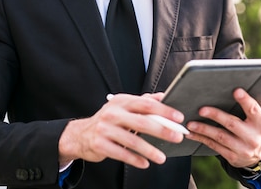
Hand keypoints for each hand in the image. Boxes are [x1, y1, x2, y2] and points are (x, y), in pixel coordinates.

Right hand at [58, 93, 185, 168]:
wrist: (81, 134)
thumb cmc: (109, 120)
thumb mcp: (123, 107)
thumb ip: (143, 102)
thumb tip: (164, 96)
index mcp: (121, 101)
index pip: (146, 104)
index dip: (164, 110)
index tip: (178, 118)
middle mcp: (113, 113)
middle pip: (142, 122)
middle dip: (162, 130)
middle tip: (177, 137)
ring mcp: (105, 129)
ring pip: (133, 141)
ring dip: (150, 150)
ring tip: (162, 158)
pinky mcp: (100, 145)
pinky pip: (122, 154)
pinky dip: (135, 159)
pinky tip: (145, 163)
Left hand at [185, 89, 260, 168]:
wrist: (259, 155)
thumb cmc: (259, 128)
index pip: (254, 110)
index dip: (245, 100)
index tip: (236, 91)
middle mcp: (252, 137)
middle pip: (232, 124)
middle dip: (216, 116)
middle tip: (202, 109)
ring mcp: (241, 148)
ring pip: (220, 137)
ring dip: (204, 129)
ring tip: (191, 123)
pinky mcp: (232, 156)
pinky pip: (214, 146)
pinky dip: (201, 139)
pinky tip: (190, 133)